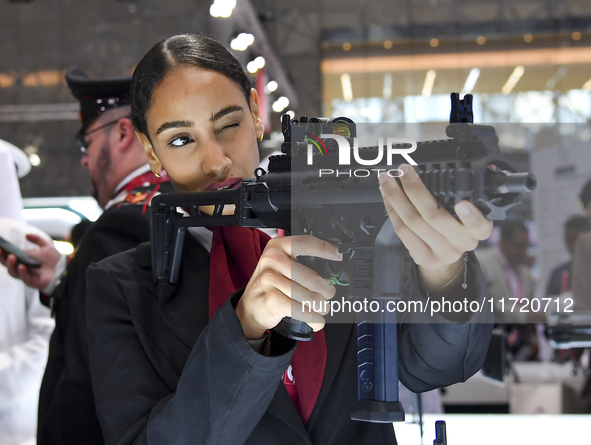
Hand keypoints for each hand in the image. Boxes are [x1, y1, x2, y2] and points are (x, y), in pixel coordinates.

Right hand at [0, 233, 61, 290]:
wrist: (65, 269)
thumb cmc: (55, 259)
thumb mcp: (47, 246)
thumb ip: (38, 239)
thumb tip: (26, 235)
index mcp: (24, 260)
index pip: (9, 256)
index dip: (3, 252)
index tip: (0, 246)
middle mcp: (23, 268)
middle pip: (8, 265)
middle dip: (2, 258)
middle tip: (1, 251)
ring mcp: (27, 275)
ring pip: (13, 272)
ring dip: (11, 265)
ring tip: (12, 257)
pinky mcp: (33, 282)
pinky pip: (25, 278)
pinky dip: (22, 273)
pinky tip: (22, 266)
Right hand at [235, 235, 341, 339]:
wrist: (250, 306)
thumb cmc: (271, 285)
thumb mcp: (282, 265)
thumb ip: (302, 262)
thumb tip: (331, 273)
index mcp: (278, 246)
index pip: (306, 243)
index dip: (326, 249)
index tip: (340, 254)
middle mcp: (272, 260)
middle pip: (313, 277)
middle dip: (327, 291)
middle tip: (328, 294)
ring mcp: (270, 280)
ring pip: (309, 296)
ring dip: (321, 307)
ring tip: (322, 308)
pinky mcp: (271, 300)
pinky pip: (301, 310)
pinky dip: (313, 318)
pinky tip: (316, 319)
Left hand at [378, 164, 492, 290]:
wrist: (447, 254)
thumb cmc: (455, 226)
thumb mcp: (465, 213)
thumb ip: (456, 196)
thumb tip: (429, 171)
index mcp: (478, 230)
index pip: (479, 225)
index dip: (471, 216)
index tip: (462, 204)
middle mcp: (463, 243)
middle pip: (434, 217)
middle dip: (414, 189)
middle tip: (403, 171)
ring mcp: (443, 253)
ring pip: (413, 222)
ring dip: (396, 197)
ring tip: (387, 181)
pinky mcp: (424, 258)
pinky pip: (402, 231)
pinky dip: (392, 210)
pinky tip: (388, 197)